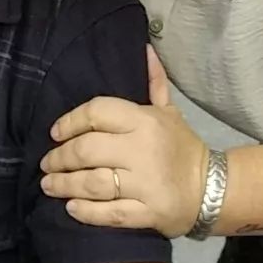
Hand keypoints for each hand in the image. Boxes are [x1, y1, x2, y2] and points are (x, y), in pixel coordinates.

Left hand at [39, 47, 208, 237]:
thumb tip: (145, 48)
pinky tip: (71, 208)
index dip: (70, 121)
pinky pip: (110, 214)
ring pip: (94, 183)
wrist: (214, 188)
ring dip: (65, 185)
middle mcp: (142, 150)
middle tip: (47, 164)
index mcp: (144, 120)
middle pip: (87, 150)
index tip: (55, 133)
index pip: (97, 112)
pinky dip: (87, 212)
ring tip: (49, 186)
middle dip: (60, 158)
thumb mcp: (168, 110)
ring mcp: (146, 183)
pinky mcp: (149, 213)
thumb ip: (153, 81)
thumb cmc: (181, 146)